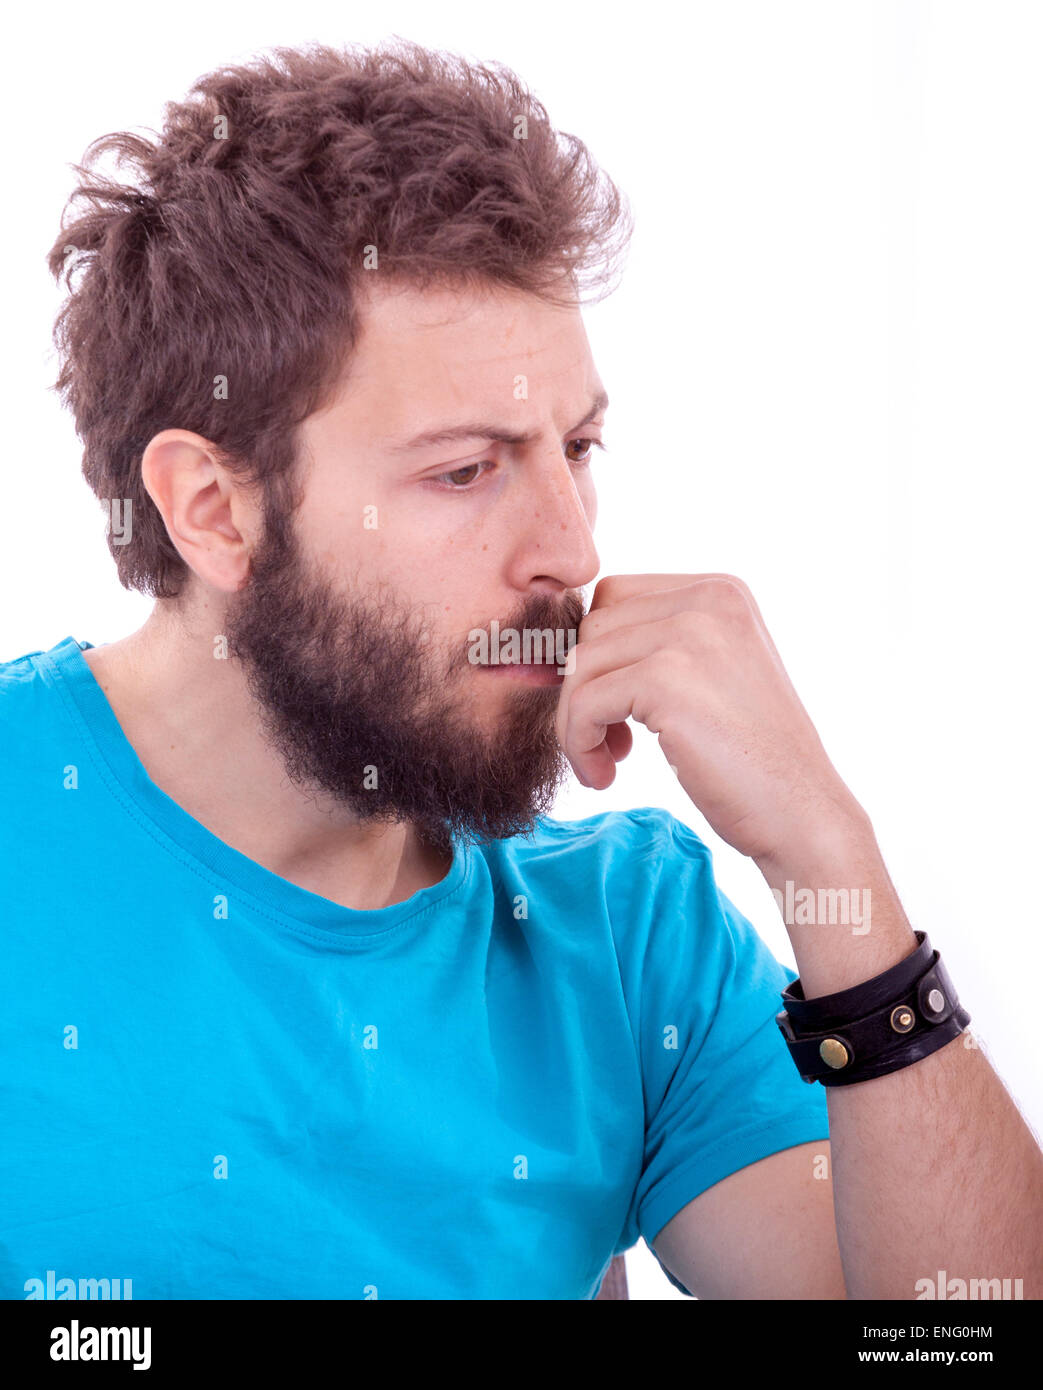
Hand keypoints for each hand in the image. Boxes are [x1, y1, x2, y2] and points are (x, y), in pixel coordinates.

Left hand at [554, 573, 868, 863]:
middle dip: (584, 686)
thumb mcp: (713, 677)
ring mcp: (689, 634)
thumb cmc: (754, 760)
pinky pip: (583, 701)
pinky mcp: (665, 679)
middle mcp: (708, 598)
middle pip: (594, 626)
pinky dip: (579, 742)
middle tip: (609, 742)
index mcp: (721, 592)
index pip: (617, 598)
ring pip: (580, 663)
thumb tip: (568, 650)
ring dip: (576, 720)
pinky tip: (605, 774)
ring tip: (604, 763)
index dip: (601, 655)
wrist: (801, 812)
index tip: (615, 711)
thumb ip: (661, 647)